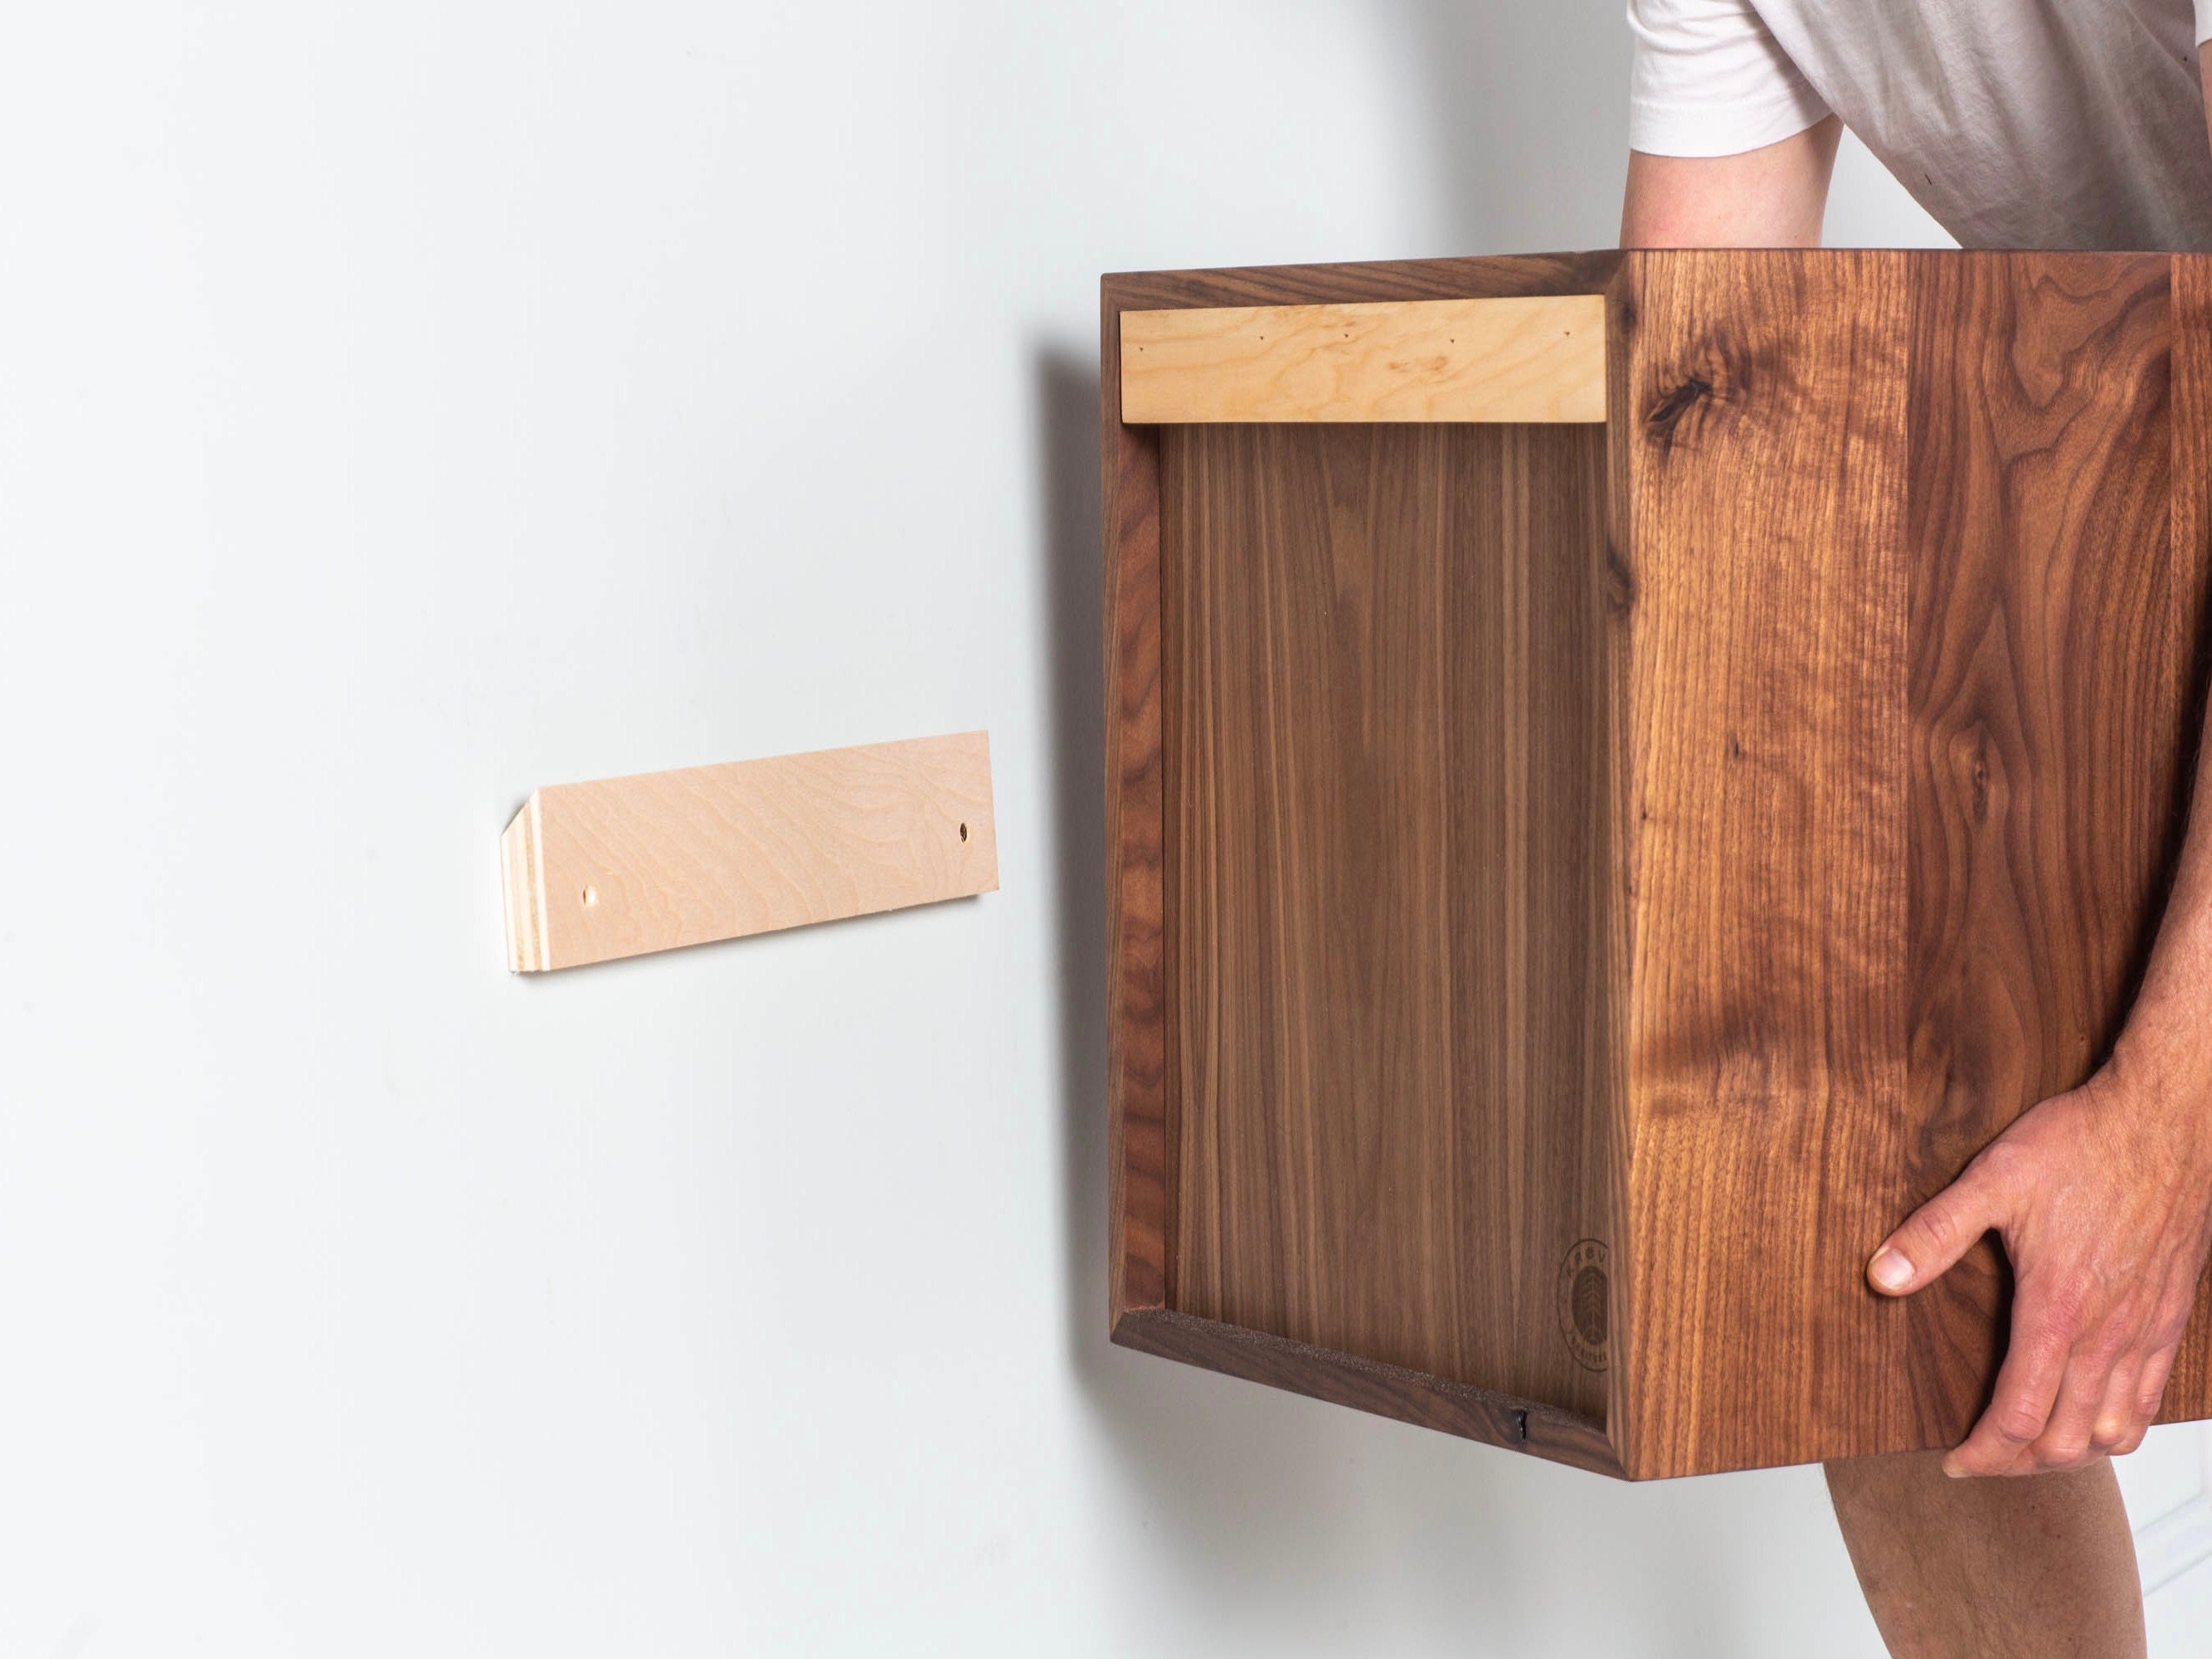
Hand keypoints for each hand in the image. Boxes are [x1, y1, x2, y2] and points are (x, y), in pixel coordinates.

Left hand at [1866, 1054, 2211, 1475]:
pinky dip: (2120, 1425)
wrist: (2167, 1123)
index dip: (1982, 1453)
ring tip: (2030, 1446)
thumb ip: (1934, 1233)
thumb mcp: (1993, 1180)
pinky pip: (2152, 1399)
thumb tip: (1882, 1275)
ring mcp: (2146, 1331)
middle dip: (2019, 1464)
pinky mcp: (2171, 1320)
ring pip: (2116, 1431)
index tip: (1953, 1461)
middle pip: (2066, 1441)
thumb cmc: (2084, 1145)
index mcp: (2058, 1310)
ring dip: (2071, 1452)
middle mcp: (2108, 1334)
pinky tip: (2094, 1416)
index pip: (2018, 1417)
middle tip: (1982, 1457)